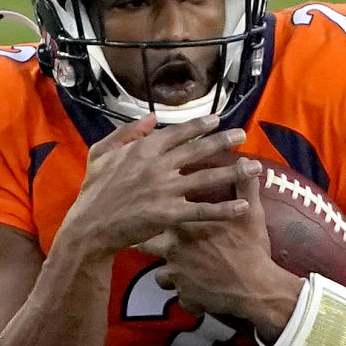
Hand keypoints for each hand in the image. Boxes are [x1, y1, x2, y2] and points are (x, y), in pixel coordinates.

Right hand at [69, 114, 251, 256]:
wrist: (91, 227)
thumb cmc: (94, 191)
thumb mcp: (101, 153)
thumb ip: (126, 133)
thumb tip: (151, 118)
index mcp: (143, 149)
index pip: (178, 133)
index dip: (200, 126)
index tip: (217, 120)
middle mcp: (158, 166)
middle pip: (198, 150)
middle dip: (224, 141)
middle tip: (243, 134)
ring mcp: (166, 191)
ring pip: (207, 178)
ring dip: (234, 172)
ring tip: (255, 167)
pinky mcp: (170, 215)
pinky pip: (203, 211)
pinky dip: (224, 209)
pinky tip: (243, 206)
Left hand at [146, 167, 302, 341]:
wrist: (255, 287)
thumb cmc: (250, 248)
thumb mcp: (251, 214)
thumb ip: (245, 188)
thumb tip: (248, 163)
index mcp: (185, 227)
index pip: (158, 215)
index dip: (155, 214)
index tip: (155, 212)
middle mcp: (174, 251)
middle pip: (146, 247)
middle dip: (147, 245)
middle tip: (153, 243)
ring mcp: (178, 276)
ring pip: (159, 277)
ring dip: (168, 275)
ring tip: (180, 273)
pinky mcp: (186, 297)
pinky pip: (180, 298)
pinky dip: (187, 297)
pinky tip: (196, 294)